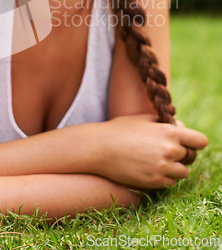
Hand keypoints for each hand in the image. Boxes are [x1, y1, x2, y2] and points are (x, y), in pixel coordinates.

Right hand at [85, 114, 207, 188]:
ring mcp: (163, 168)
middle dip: (181, 153)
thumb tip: (180, 128)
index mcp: (169, 132)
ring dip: (174, 167)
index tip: (187, 142)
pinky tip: (149, 168)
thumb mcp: (143, 119)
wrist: (100, 148)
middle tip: (165, 150)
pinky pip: (169, 182)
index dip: (194, 142)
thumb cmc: (120, 129)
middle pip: (190, 157)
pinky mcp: (154, 182)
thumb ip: (165, 123)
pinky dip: (163, 177)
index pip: (200, 141)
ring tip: (157, 160)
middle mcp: (170, 150)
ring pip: (183, 172)